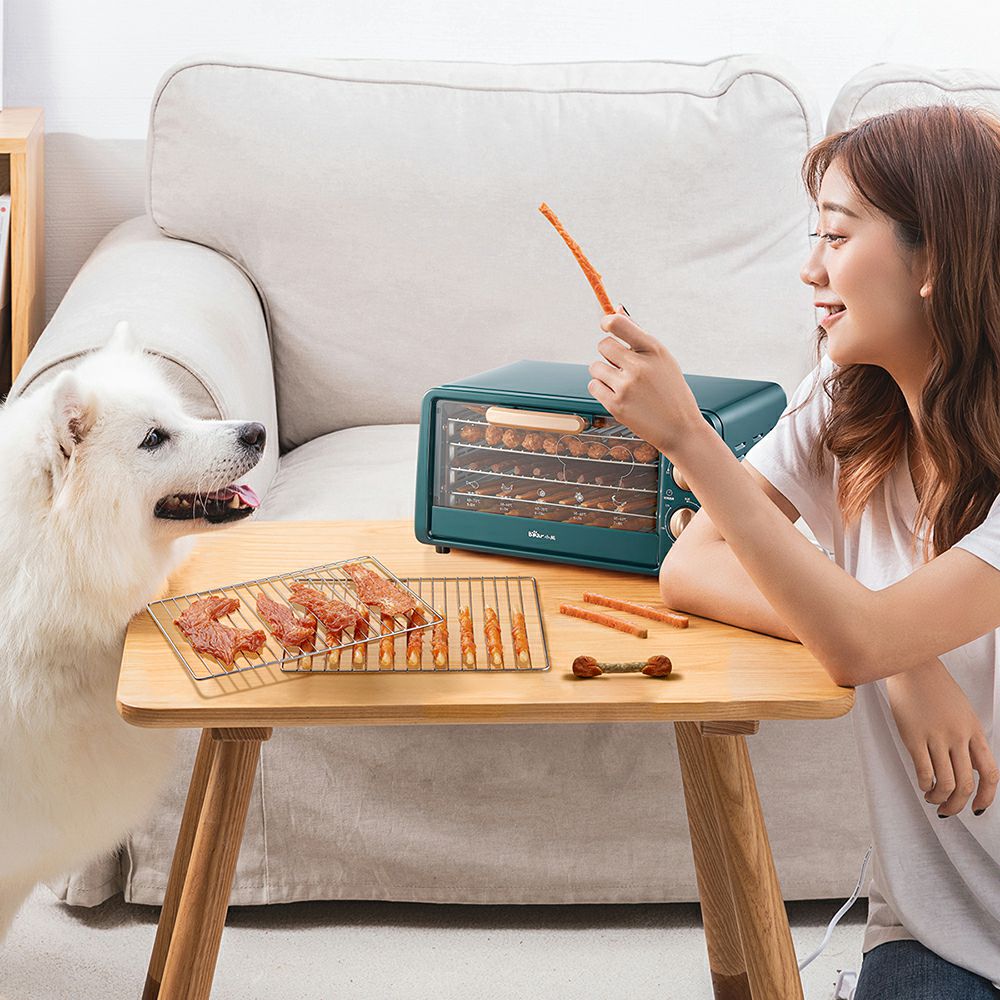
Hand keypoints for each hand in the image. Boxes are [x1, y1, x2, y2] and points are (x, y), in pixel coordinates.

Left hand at [587, 306, 705, 458]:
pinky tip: (619, 395)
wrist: (680, 428)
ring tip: (624, 384)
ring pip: (595, 367)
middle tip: (622, 365)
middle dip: (608, 353)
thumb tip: (616, 308)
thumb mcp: (662, 359)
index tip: (606, 324)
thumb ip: (638, 334)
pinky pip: (593, 386)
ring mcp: (626, 387)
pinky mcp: (616, 405)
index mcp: (653, 350)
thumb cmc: (671, 391)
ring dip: (604, 374)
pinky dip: (601, 390)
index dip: (607, 321)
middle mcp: (639, 366)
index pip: (619, 324)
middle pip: (603, 345)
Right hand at [885, 660, 998, 817]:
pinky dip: (924, 784)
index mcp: (974, 730)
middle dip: (957, 805)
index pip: (989, 773)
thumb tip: (965, 767)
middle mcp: (958, 736)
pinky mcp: (913, 737)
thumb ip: (967, 738)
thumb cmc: (935, 687)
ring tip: (931, 798)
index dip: (987, 797)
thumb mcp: (962, 712)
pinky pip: (924, 771)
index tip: (977, 809)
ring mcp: (936, 737)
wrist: (912, 667)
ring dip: (939, 798)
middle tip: (948, 810)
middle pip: (965, 784)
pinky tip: (921, 784)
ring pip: (945, 783)